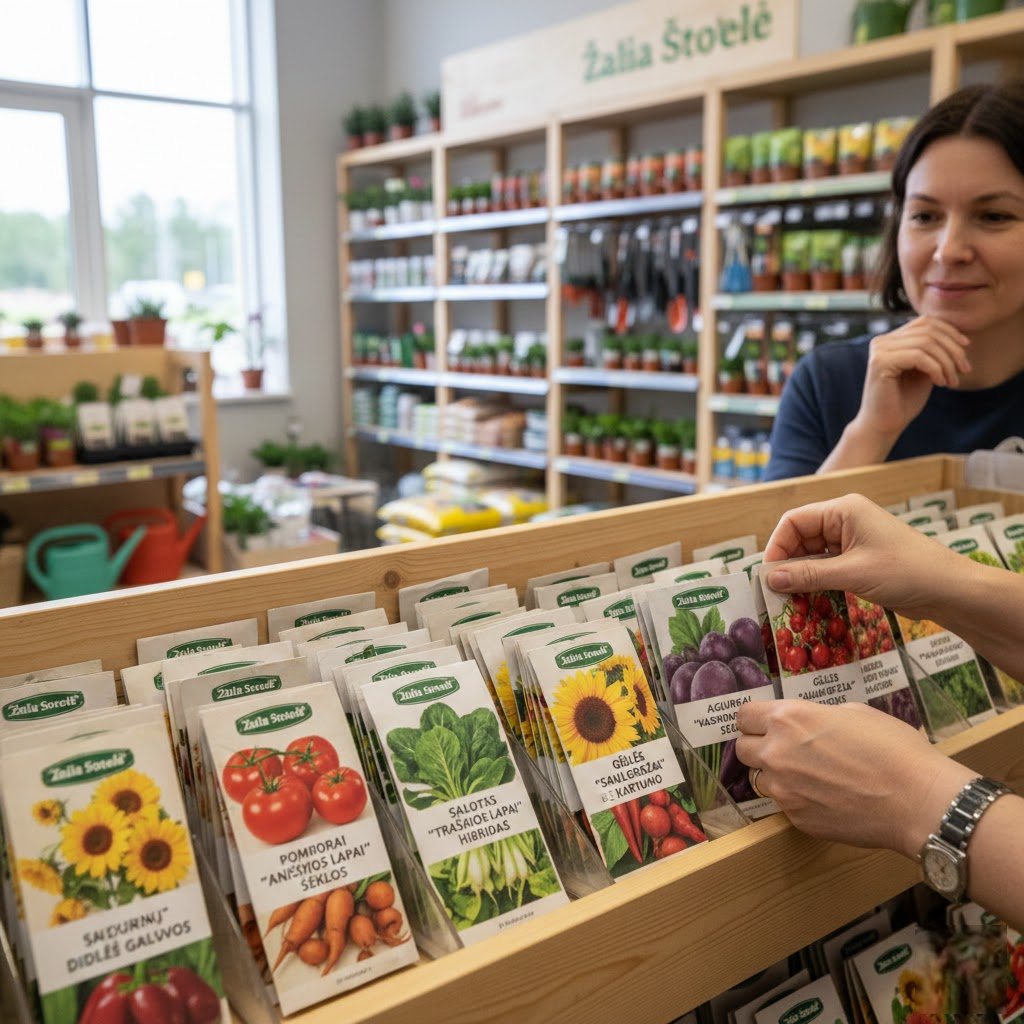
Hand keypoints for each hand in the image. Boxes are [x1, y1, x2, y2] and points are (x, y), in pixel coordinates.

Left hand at [735, 699, 970, 858]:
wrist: (917, 801)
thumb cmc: (893, 749)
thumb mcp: (853, 713)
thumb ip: (816, 717)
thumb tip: (807, 724)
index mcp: (788, 719)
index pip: (744, 716)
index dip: (755, 720)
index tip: (765, 724)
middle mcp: (777, 753)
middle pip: (742, 749)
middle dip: (759, 747)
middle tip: (784, 749)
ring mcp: (784, 790)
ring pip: (761, 779)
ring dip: (776, 775)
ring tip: (810, 775)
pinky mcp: (796, 819)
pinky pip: (785, 805)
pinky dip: (798, 800)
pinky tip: (827, 797)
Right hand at [762, 493, 963, 621]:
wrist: (951, 590)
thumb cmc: (906, 572)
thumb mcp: (852, 573)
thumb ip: (808, 575)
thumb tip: (769, 578)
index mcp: (843, 510)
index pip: (794, 521)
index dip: (776, 547)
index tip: (768, 575)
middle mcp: (845, 521)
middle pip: (801, 538)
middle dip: (788, 564)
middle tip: (777, 593)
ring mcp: (853, 541)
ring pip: (813, 556)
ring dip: (802, 577)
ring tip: (791, 601)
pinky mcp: (860, 560)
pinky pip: (828, 568)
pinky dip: (818, 583)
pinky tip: (811, 601)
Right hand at [849, 316, 971, 450]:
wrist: (884, 426)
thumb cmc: (904, 401)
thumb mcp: (925, 370)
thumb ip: (934, 351)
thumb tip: (959, 334)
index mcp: (891, 339)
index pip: (926, 322)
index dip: (950, 331)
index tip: (967, 348)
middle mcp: (882, 341)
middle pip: (929, 330)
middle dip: (953, 349)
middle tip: (964, 370)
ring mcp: (879, 350)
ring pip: (926, 342)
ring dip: (947, 362)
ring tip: (952, 381)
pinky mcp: (880, 362)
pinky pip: (919, 356)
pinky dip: (936, 369)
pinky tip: (940, 383)